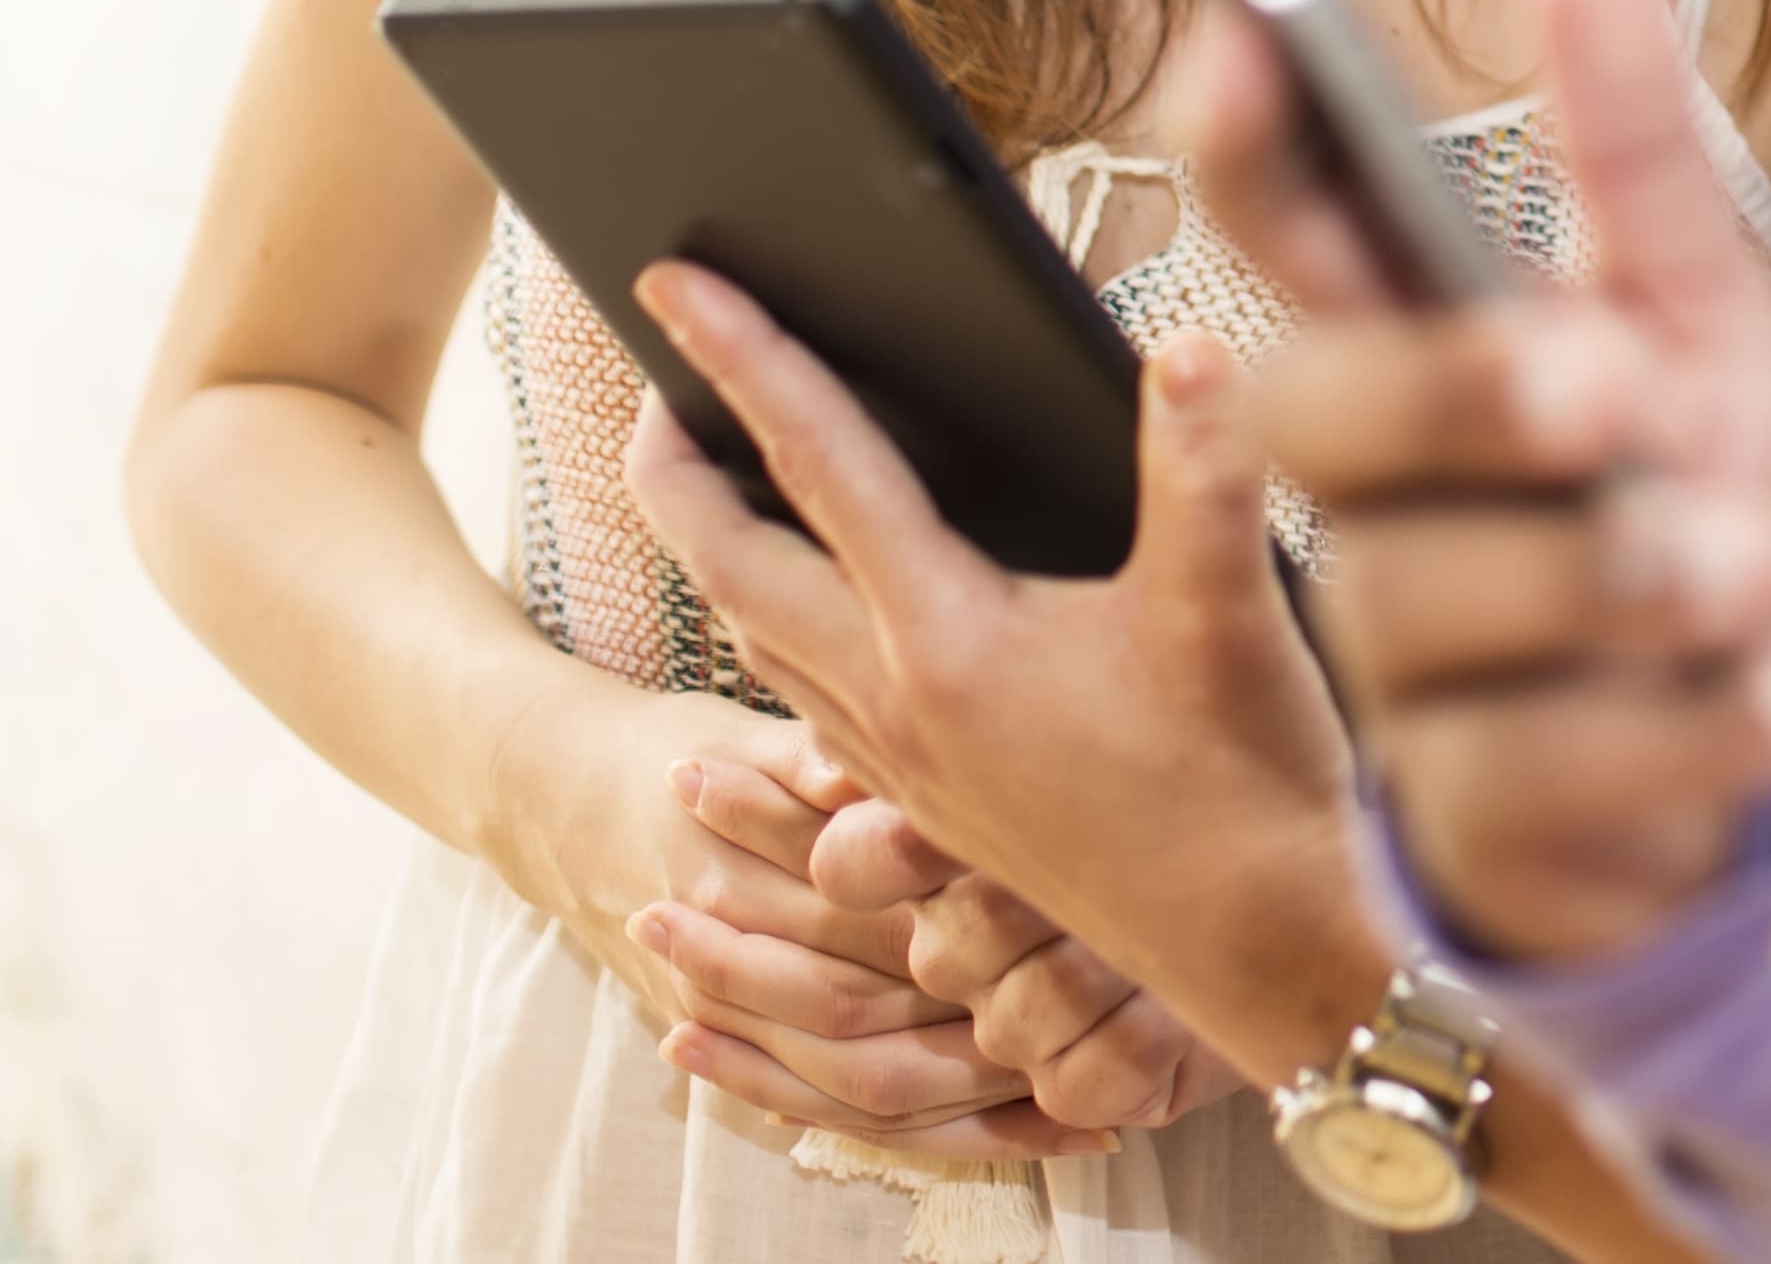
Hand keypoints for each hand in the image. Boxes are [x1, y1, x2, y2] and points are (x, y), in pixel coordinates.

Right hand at [503, 681, 1095, 1158]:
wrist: (557, 802)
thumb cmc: (685, 752)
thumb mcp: (753, 732)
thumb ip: (816, 760)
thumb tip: (860, 773)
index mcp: (747, 866)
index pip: (875, 925)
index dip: (979, 940)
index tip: (1087, 941)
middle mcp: (734, 951)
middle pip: (872, 1019)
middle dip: (991, 1035)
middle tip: (1111, 1038)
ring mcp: (727, 1012)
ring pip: (853, 1085)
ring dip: (972, 1104)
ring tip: (1087, 1111)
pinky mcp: (735, 1046)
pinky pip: (830, 1112)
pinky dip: (922, 1133)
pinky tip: (1024, 1141)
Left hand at [625, 281, 1375, 1094]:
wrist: (1255, 940)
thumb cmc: (1246, 778)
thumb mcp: (1229, 607)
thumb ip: (1207, 464)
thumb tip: (1187, 345)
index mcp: (951, 639)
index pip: (818, 465)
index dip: (744, 360)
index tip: (675, 285)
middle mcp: (897, 701)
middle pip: (728, 565)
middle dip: (671, 465)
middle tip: (656, 376)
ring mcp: (902, 759)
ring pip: (753, 637)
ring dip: (709, 546)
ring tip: (709, 474)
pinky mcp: (929, 798)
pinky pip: (801, 696)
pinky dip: (768, 628)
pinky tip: (803, 615)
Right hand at [1190, 0, 1770, 964]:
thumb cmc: (1704, 494)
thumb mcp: (1706, 312)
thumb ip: (1634, 152)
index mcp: (1418, 351)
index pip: (1284, 228)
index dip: (1247, 138)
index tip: (1245, 36)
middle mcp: (1375, 502)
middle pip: (1319, 415)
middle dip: (1459, 392)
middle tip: (1617, 384)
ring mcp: (1403, 666)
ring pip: (1424, 603)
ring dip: (1617, 578)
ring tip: (1751, 570)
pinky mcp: (1465, 823)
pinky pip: (1533, 769)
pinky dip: (1686, 727)